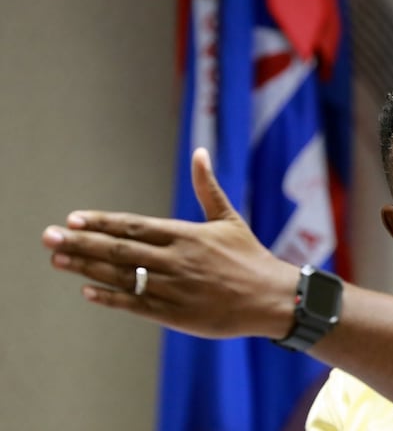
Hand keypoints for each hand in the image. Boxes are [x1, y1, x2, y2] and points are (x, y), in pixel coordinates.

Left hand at [41, 148, 297, 338]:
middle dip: (80, 243)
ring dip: (87, 268)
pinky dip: (111, 298)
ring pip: (122, 276)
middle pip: (119, 250)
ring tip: (58, 260)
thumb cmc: (250, 257)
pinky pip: (136, 305)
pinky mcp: (177, 314)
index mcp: (187, 235)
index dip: (101, 223)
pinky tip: (88, 291)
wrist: (271, 298)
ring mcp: (175, 288)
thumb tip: (201, 152)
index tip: (73, 219)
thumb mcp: (229, 219)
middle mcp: (176, 260)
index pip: (134, 226)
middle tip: (48, 238)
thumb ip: (207, 187)